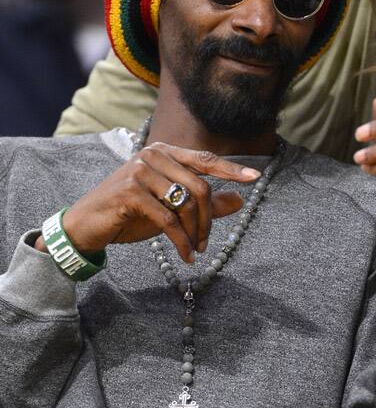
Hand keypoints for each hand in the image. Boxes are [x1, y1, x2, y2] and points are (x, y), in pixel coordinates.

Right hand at [36, 143, 259, 263]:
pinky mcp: (130, 193)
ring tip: (194, 249)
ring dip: (195, 232)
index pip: (204, 159)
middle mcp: (153, 156)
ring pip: (185, 204)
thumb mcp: (171, 207)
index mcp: (165, 152)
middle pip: (199, 187)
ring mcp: (140, 172)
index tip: (255, 178)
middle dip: (209, 219)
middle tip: (206, 242)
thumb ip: (204, 202)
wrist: (88, 225)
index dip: (231, 170)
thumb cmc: (131, 213)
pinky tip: (186, 256)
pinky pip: (168, 220)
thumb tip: (239, 200)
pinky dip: (181, 241)